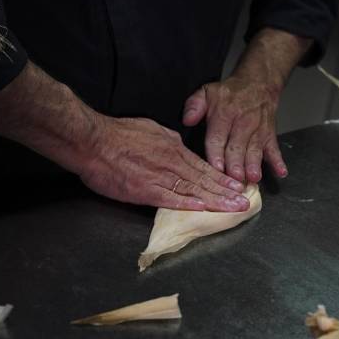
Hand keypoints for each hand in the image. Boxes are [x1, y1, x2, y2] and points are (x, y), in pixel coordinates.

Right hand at [78, 116, 249, 211]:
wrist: (93, 141)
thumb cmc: (117, 134)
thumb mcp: (150, 129)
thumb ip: (167, 140)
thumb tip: (177, 146)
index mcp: (172, 148)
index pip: (203, 166)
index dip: (222, 178)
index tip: (237, 186)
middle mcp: (171, 162)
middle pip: (205, 179)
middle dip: (227, 192)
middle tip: (245, 202)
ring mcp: (159, 177)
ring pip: (194, 190)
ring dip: (216, 200)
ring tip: (233, 208)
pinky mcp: (145, 190)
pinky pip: (171, 199)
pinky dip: (189, 204)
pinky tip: (204, 210)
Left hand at [182, 76, 286, 183]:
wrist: (259, 83)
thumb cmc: (229, 94)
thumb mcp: (207, 92)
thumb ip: (194, 106)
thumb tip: (187, 120)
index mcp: (224, 114)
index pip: (218, 137)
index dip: (216, 153)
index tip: (216, 167)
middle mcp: (242, 123)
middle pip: (237, 147)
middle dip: (236, 164)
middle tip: (234, 179)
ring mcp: (258, 130)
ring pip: (255, 150)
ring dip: (254, 164)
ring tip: (253, 178)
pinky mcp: (270, 135)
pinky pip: (275, 148)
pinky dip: (278, 161)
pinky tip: (281, 172)